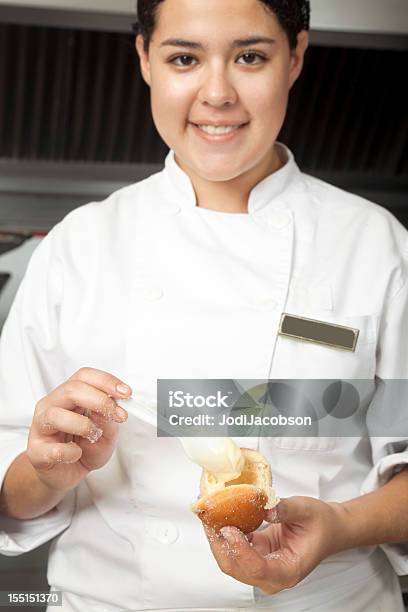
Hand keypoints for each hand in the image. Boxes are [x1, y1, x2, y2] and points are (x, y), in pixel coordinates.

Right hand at [27, 367, 131, 492]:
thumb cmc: (84, 449)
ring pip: (56, 414)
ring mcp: (41, 427)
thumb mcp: (106, 433)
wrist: (66, 474)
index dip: (106, 381)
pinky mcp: (36, 451)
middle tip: (116, 414)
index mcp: (68, 396)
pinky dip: (70, 452)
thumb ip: (108, 420)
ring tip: (93, 436)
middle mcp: (52, 406)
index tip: (126, 393)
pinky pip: (53, 449)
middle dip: (99, 400)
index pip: (84, 376)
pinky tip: (76, 454)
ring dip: (83, 425)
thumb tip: (107, 408)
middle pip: (71, 389)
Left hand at [203, 496, 342, 595]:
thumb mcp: (305, 510)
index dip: (239, 550)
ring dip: (217, 537)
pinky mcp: (255, 555)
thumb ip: (284, 508)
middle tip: (209, 516)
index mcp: (288, 570)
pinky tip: (219, 515)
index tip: (228, 528)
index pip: (256, 568)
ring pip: (230, 560)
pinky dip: (224, 533)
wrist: (328, 528)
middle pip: (236, 568)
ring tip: (209, 512)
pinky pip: (233, 548)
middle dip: (218, 543)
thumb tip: (263, 504)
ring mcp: (261, 568)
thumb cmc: (321, 524)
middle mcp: (272, 575)